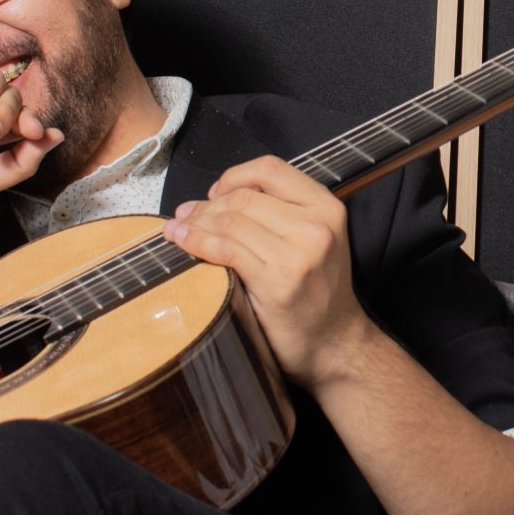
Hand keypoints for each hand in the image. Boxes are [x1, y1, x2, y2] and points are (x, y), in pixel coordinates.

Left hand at [163, 156, 374, 389]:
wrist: (335, 345)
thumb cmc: (318, 293)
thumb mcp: (317, 240)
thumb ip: (282, 214)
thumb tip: (218, 197)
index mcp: (327, 208)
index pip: (270, 169)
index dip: (234, 176)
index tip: (216, 192)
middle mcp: (316, 226)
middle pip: (244, 197)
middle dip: (206, 205)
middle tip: (185, 215)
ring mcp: (298, 255)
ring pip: (231, 221)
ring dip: (195, 223)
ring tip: (178, 229)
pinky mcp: (276, 282)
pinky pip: (226, 249)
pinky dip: (197, 242)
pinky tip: (182, 242)